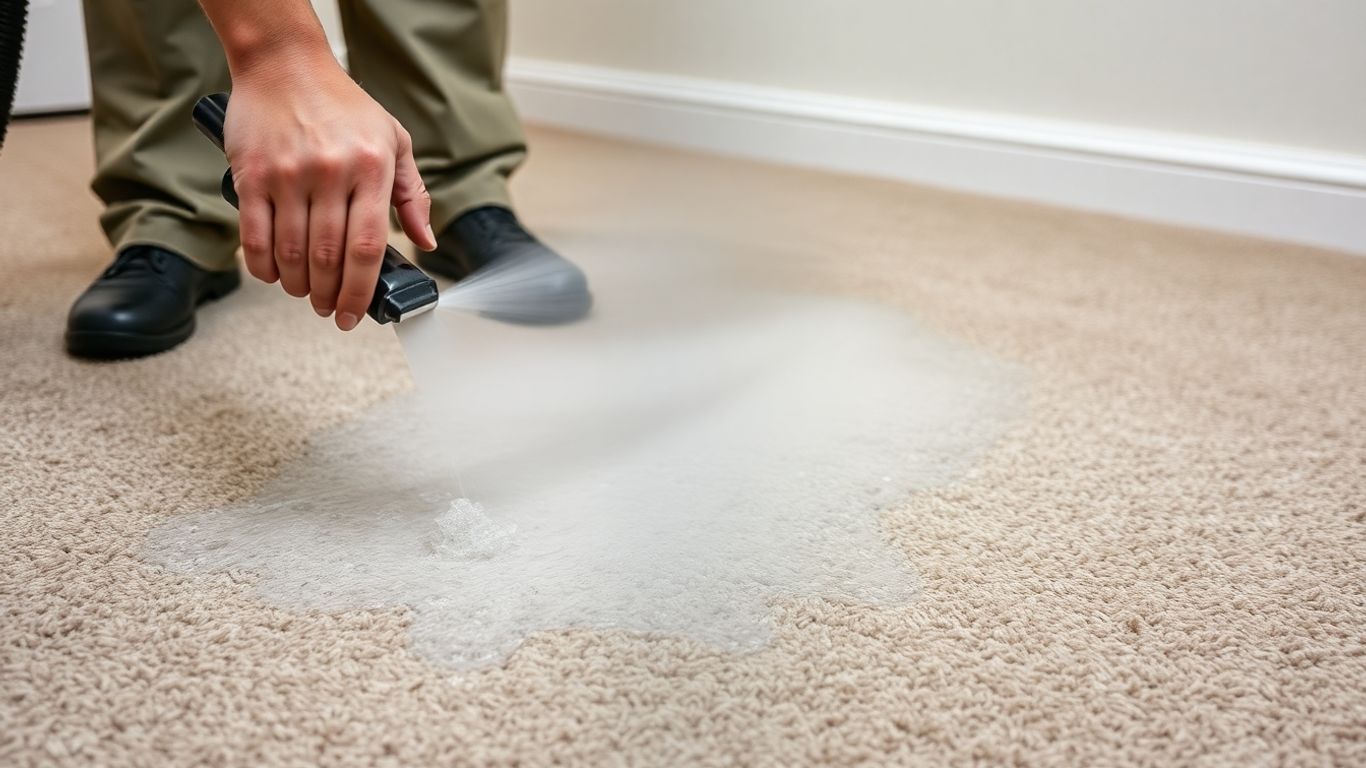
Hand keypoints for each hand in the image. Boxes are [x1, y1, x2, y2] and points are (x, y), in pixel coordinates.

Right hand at [224, 51, 437, 329]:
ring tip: (305, 293)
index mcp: (372, 168)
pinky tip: (274, 275)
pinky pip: (254, 235)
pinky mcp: (251, 175)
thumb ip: (413, 194)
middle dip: (330, 296)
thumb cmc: (344, 105)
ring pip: (292, 252)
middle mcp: (332, 173)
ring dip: (298, 285)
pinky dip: (263, 266)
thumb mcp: (394, 141)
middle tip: (330, 309)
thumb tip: (427, 243)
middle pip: (330, 257)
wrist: (285, 64)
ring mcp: (289, 174)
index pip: (369, 247)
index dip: (361, 291)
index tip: (356, 314)